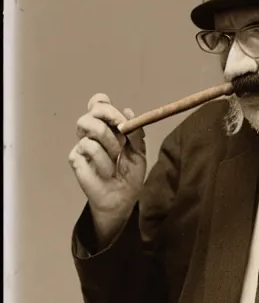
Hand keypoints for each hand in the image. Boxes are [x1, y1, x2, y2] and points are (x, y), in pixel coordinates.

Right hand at [69, 93, 145, 245]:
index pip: (98, 104)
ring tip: (116, 155)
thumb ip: (135, 132)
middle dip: (110, 116)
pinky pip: (88, 146)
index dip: (105, 104)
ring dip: (108, 139)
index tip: (120, 118)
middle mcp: (93, 132)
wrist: (122, 198)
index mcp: (109, 127)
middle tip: (123, 132)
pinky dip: (103, 159)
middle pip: (93, 109)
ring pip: (88, 124)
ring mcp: (83, 143)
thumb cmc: (130, 175)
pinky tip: (108, 171)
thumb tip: (129, 111)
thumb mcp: (139, 152)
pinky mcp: (76, 157)